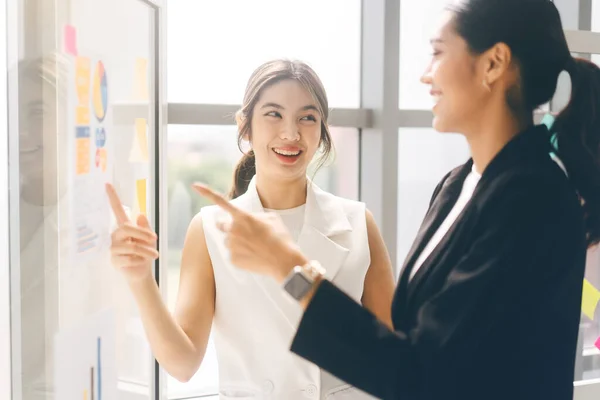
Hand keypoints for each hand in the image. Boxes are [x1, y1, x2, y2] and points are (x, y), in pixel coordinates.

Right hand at [106, 183, 158, 281]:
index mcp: (124, 228)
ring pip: (131, 245)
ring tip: (155, 255)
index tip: (107, 184)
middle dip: (142, 233)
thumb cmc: (145, 253)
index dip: (113, 198)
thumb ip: (145, 227)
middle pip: (126, 228)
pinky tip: (141, 262)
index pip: (117, 210)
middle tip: (155, 239)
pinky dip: (140, 260)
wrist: (142, 272)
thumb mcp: (149, 239)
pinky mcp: (114, 261)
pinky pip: (129, 258)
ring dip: (146, 250)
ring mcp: (113, 249)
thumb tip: (141, 214)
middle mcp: (115, 236)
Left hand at [192, 183, 308, 282]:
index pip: (221, 202)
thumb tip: (246, 220)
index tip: (194, 185)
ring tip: (255, 247)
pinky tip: (254, 256)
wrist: (284, 261)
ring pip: (228, 241)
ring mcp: (231, 245)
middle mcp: (233, 230)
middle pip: (221, 225)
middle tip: (244, 233)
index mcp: (242, 216)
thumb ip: (254, 216)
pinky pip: (232, 254)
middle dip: (229, 227)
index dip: (207, 192)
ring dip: (237, 242)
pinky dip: (241, 255)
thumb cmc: (280, 237)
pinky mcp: (232, 259)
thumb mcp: (271, 218)